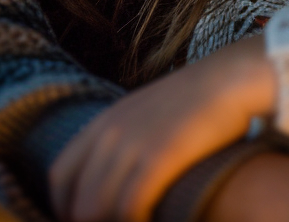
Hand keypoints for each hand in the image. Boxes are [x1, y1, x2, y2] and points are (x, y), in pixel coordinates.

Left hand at [49, 36, 275, 221]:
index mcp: (103, 121)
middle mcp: (109, 132)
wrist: (229, 80)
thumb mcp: (146, 115)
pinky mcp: (158, 157)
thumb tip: (114, 177)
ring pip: (95, 209)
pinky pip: (130, 207)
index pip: (59, 176)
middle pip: (75, 200)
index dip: (64, 208)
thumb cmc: (194, 104)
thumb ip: (124, 141)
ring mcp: (132, 143)